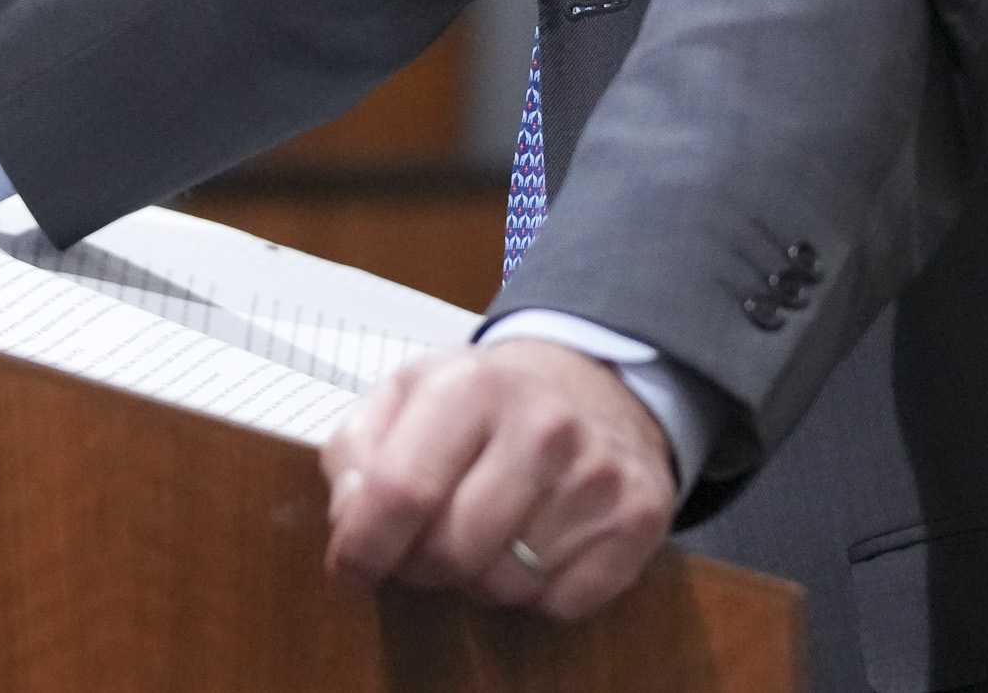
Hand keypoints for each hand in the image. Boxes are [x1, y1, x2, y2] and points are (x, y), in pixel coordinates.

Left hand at [320, 340, 676, 621]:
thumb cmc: (488, 398)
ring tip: (482, 535)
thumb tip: (350, 517)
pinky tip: (532, 546)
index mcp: (472, 385)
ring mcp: (597, 475)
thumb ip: (356, 449)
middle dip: (421, 566)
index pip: (401, 492)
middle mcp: (543, 426)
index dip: (364, 546)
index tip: (352, 565)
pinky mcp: (638, 520)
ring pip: (504, 586)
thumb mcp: (407, 392)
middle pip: (451, 552)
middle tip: (423, 545)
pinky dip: (535, 593)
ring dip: (477, 579)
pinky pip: (561, 604)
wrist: (595, 383)